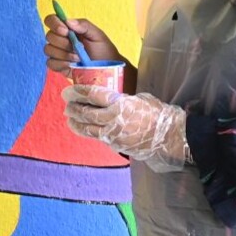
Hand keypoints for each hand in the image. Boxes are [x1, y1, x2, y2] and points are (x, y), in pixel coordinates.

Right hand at [43, 14, 127, 74]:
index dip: (54, 24)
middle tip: (79, 47)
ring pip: (48, 50)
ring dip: (64, 54)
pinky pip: (50, 63)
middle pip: (49, 36)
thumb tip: (67, 21)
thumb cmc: (103, 50)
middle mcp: (60, 39)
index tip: (66, 31)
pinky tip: (72, 65)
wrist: (106, 69)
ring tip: (79, 58)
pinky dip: (61, 64)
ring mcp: (57, 53)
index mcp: (68, 28)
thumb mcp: (97, 34)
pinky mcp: (57, 66)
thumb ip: (83, 25)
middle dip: (63, 42)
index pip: (51, 20)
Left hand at [62, 86, 190, 167]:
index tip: (69, 90)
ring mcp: (113, 133)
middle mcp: (113, 118)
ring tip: (68, 116)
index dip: (78, 91)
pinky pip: (96, 137)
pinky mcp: (114, 145)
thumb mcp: (140, 98)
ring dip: (75, 121)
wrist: (169, 136)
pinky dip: (85, 131)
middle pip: (86, 111)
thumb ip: (122, 98)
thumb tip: (109, 96)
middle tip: (66, 102)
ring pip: (87, 127)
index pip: (93, 94)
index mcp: (120, 103)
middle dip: (73, 106)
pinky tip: (80, 128)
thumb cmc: (157, 113)